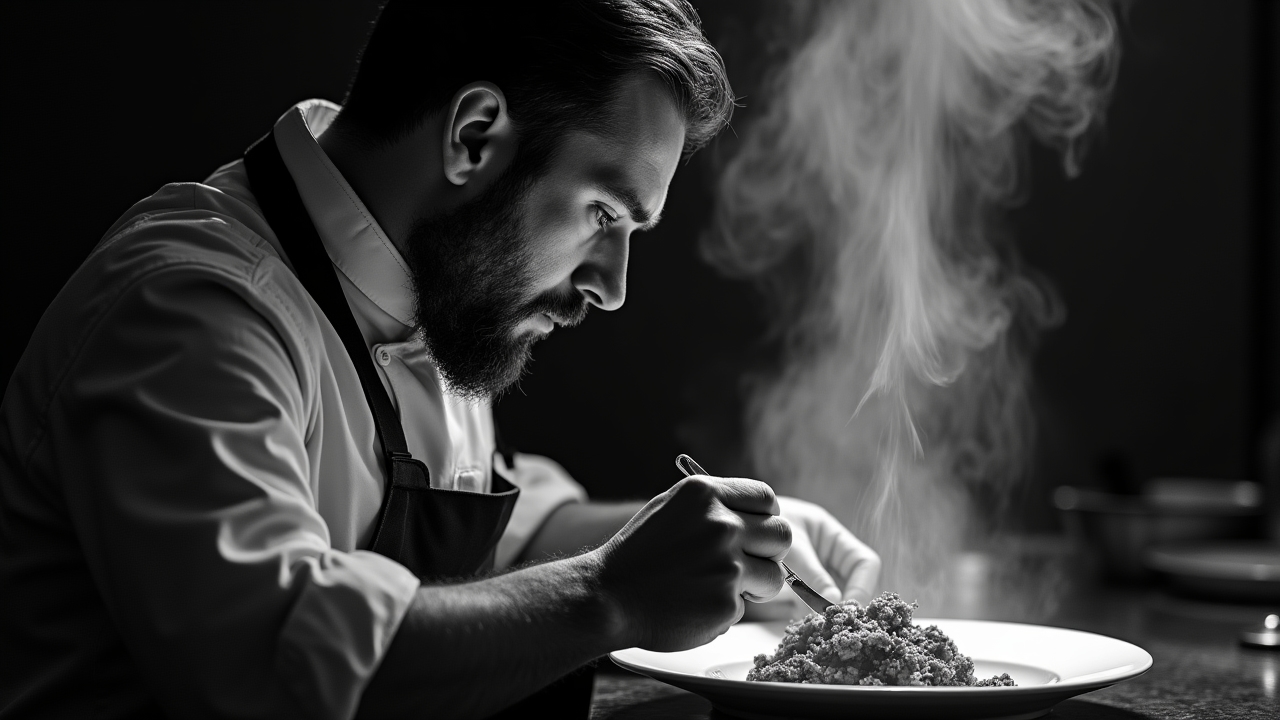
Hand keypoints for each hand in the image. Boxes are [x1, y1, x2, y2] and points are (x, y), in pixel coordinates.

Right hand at [595, 475, 790, 651]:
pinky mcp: (726, 603)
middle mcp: (721, 525)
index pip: (766, 499)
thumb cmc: (639, 553)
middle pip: (783, 535)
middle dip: (770, 552)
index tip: (755, 532)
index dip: (766, 518)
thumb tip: (755, 514)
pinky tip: (694, 604)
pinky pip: (744, 606)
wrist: (609, 596)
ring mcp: (727, 565)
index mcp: (706, 495)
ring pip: (774, 576)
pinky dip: (724, 610)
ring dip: (754, 585)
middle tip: (748, 564)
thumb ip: (714, 506)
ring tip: (717, 586)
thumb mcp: (672, 509)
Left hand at [745, 497, 879, 619]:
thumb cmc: (757, 525)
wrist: (728, 532)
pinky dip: (809, 620)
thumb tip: (834, 603)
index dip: (862, 586)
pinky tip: (801, 628)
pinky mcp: (797, 592)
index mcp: (832, 536)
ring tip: (815, 627)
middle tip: (834, 624)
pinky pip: (811, 609)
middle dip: (846, 605)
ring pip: (833, 601)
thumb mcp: (789, 547)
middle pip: (853, 585)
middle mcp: (827, 557)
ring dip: (827, 615)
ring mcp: (813, 575)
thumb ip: (810, 572)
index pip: (865, 562)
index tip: (848, 608)